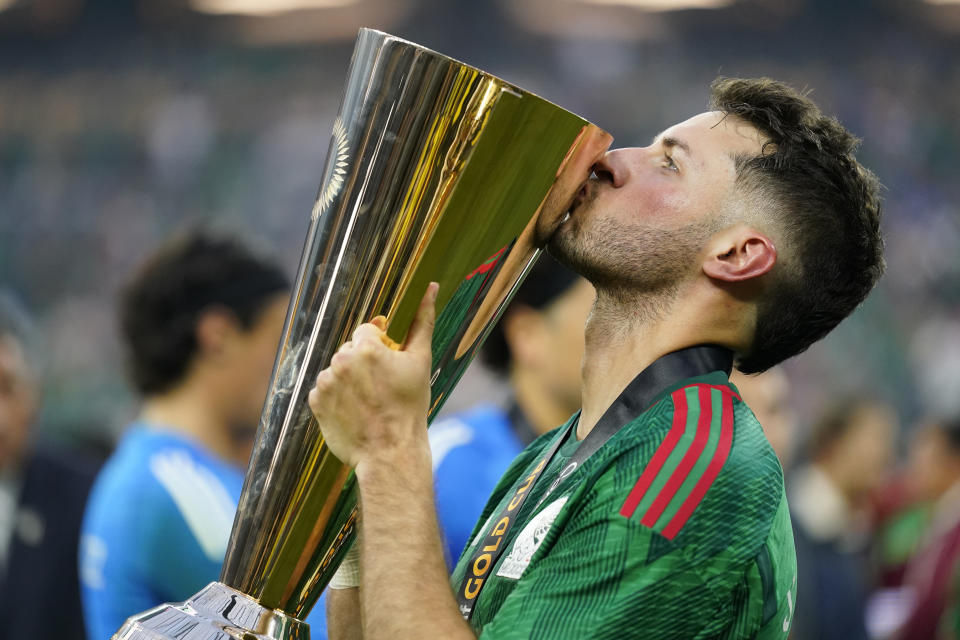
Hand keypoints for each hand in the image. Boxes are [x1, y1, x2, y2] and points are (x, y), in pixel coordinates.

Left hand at [308, 283, 437, 469]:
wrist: (390, 451)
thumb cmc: (410, 407)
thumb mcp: (420, 361)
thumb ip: (422, 321)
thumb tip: (429, 287)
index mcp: (365, 348)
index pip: (367, 333)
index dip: (380, 350)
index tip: (389, 370)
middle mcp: (340, 361)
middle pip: (350, 351)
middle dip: (363, 364)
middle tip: (381, 389)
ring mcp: (325, 383)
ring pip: (337, 370)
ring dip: (349, 380)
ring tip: (368, 402)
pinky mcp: (315, 402)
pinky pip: (324, 390)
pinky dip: (336, 397)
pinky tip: (354, 410)